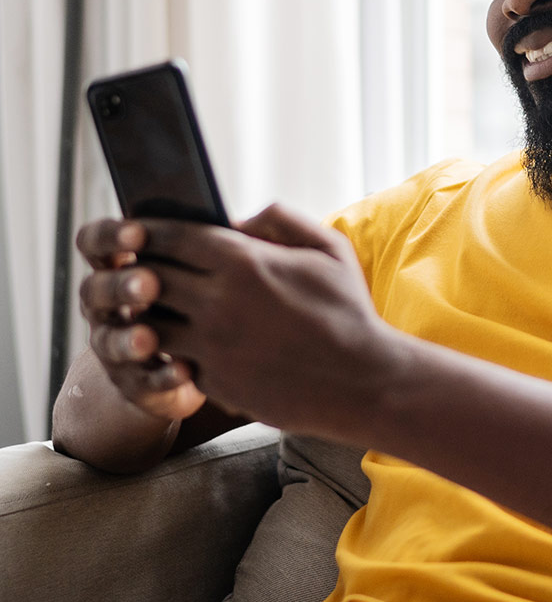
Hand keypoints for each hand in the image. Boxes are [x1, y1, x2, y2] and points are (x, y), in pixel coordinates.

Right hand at [76, 219, 205, 421]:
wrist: (193, 354)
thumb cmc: (199, 290)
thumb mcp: (202, 261)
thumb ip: (211, 239)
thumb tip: (238, 222)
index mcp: (119, 264)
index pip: (96, 242)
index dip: (111, 236)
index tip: (139, 233)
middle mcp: (107, 304)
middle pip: (94, 290)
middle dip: (120, 286)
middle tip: (149, 284)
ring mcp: (115, 345)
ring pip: (108, 341)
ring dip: (129, 338)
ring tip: (150, 338)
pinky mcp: (134, 382)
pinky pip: (141, 381)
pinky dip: (161, 376)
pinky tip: (183, 370)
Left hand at [129, 204, 399, 436]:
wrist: (361, 379)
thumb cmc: (348, 309)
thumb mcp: (329, 247)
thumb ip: (281, 219)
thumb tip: (239, 219)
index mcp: (244, 262)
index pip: (172, 237)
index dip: (150, 231)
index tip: (142, 230)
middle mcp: (218, 302)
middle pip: (150, 277)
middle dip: (141, 269)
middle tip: (140, 266)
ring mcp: (212, 346)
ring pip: (151, 323)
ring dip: (150, 313)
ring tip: (158, 306)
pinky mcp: (213, 382)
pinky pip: (173, 360)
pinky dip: (173, 349)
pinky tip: (186, 341)